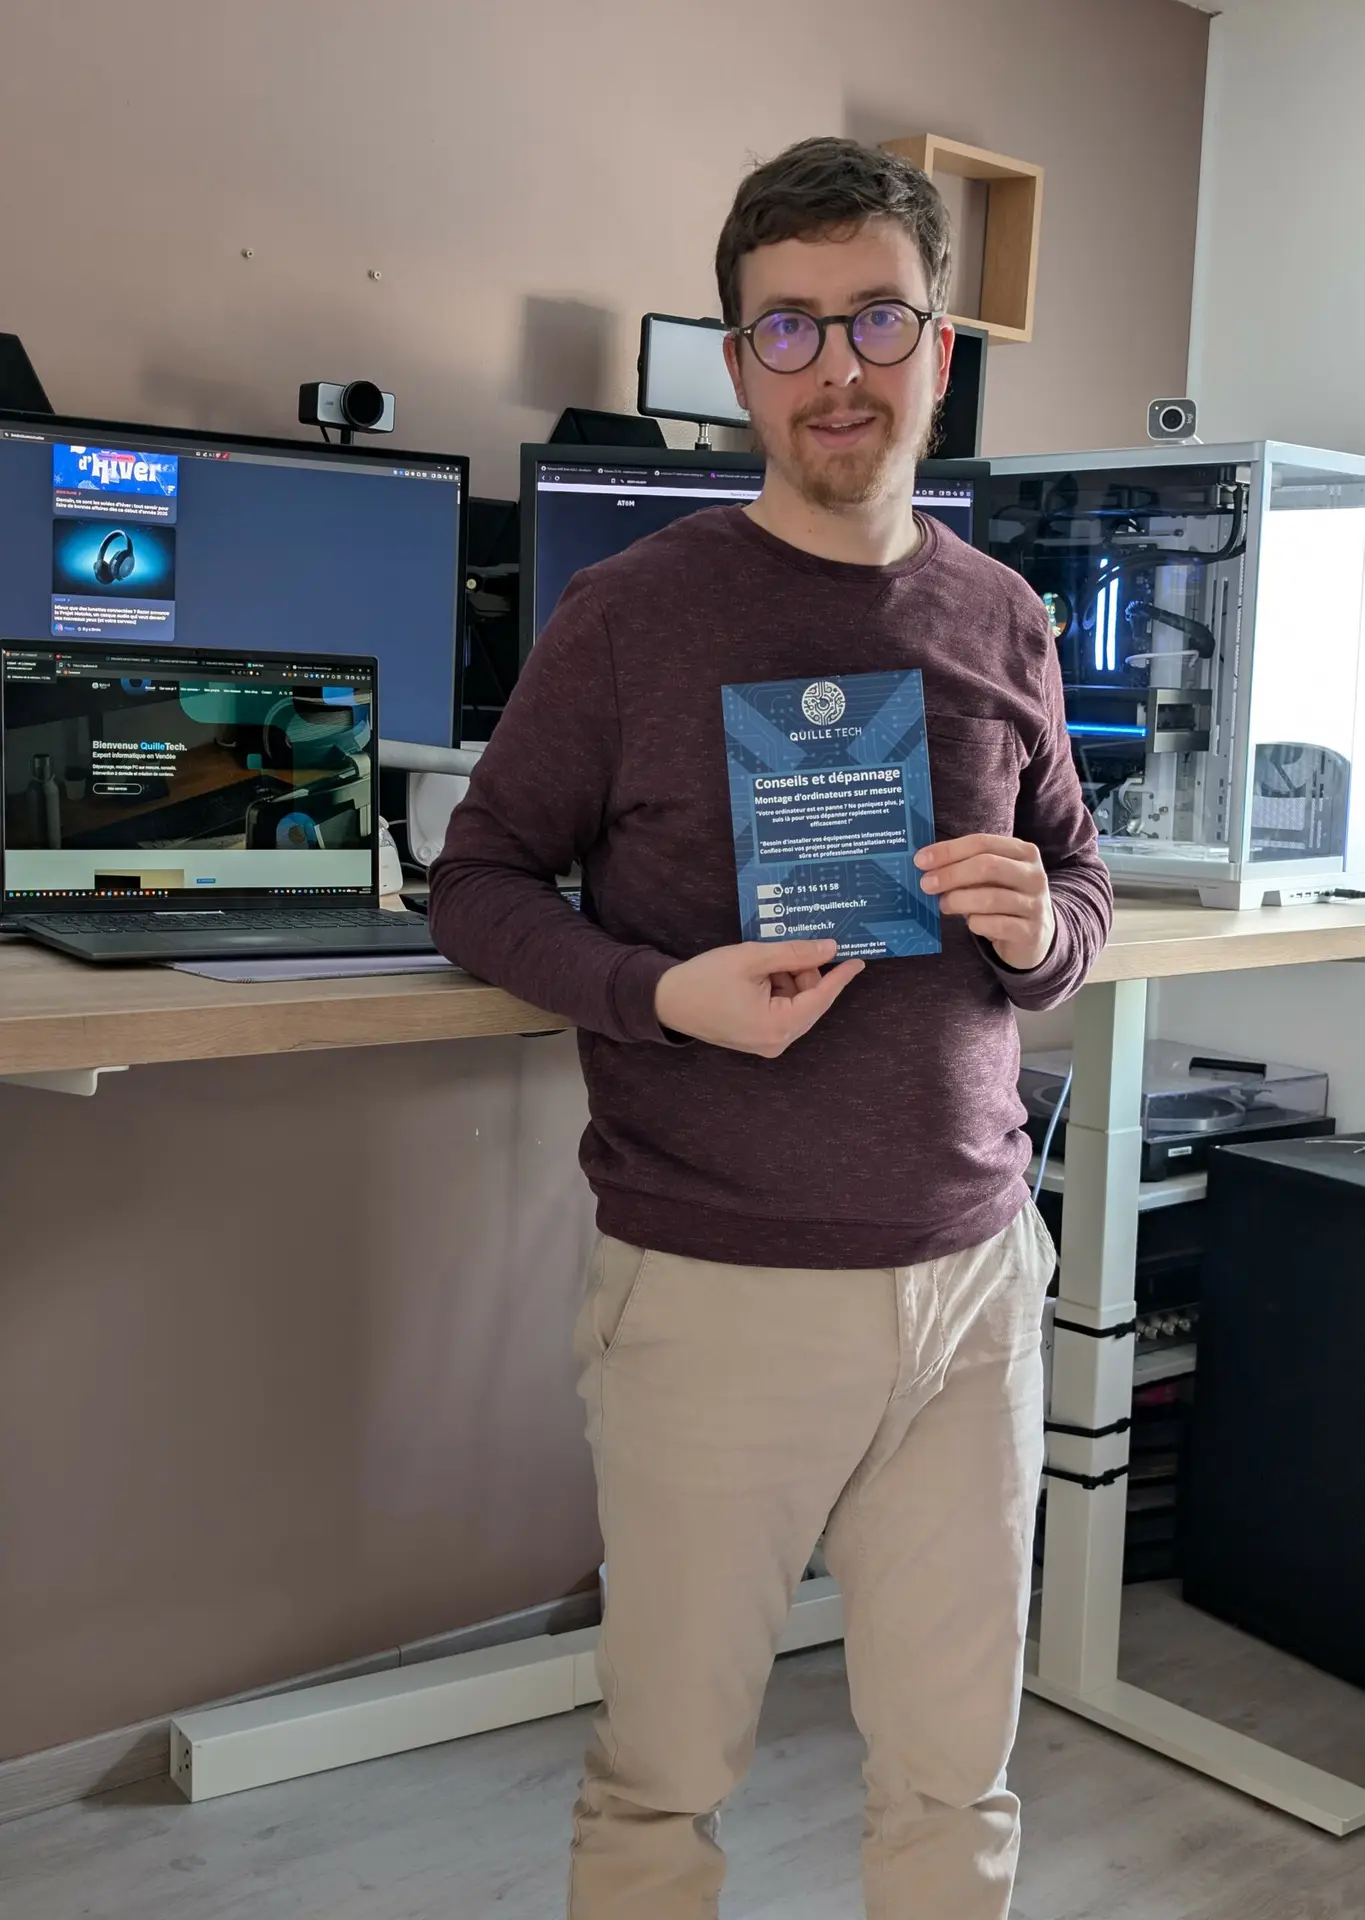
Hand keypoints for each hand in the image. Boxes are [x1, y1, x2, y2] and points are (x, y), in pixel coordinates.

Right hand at [654, 939, 863, 1056]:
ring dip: (788, 979)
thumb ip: (794, 953)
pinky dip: (778, 989)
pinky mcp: (758, 1039)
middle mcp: (777, 1042)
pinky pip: (781, 1011)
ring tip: (763, 962)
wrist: (667, 1000)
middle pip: (809, 1002)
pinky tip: (760, 974)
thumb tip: (830, 949)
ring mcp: (767, 1043)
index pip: (820, 998)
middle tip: (792, 947)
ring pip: (796, 1004)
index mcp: (777, 1026)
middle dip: (804, 973)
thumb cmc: (705, 979)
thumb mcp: (752, 959)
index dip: (840, 977)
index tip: (858, 960)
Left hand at [915, 834, 1054, 969]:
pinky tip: (970, 923)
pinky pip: (995, 925)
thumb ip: (966, 866)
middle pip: (987, 866)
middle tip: (926, 884)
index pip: (982, 843)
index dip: (949, 850)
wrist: (1036, 935)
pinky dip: (975, 923)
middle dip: (950, 874)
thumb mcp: (992, 877)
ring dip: (958, 901)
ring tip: (944, 904)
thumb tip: (926, 865)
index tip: (920, 861)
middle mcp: (1034, 875)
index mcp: (1023, 852)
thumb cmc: (1005, 899)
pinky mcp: (1030, 931)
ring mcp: (1035, 904)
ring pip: (990, 898)